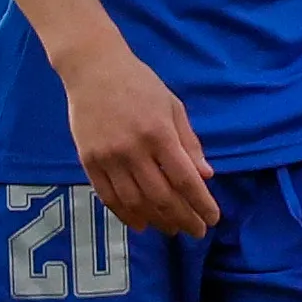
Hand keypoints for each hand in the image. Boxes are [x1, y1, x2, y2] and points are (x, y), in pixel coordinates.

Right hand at [51, 32, 217, 237]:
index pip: (185, 179)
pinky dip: (126, 214)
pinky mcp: (89, 161)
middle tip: (196, 232)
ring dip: (157, 220)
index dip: (200, 204)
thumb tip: (206, 175)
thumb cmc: (139, 84)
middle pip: (162, 196)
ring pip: (135, 202)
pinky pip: (108, 197)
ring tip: (172, 229)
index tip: (212, 219)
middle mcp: (133, 149)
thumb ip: (189, 142)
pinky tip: (141, 223)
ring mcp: (108, 157)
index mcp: (159, 133)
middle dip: (183, 218)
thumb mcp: (172, 106)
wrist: (93, 69)